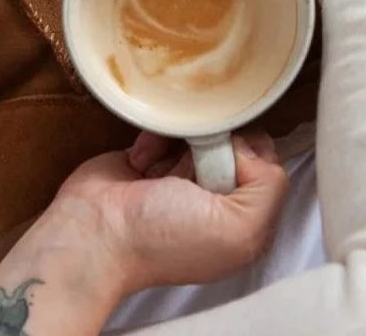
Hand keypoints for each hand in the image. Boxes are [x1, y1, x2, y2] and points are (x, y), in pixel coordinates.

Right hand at [0, 133, 289, 335]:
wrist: (95, 233)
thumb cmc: (166, 236)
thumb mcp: (240, 228)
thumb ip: (269, 186)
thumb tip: (246, 148)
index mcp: (241, 219)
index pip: (267, 163)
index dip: (252, 153)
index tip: (231, 159)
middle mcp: (215, 197)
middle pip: (236, 141)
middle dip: (218, 141)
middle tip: (196, 158)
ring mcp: (182, 177)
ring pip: (202, 130)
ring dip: (183, 138)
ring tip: (163, 162)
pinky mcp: (153, 158)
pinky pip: (168, 128)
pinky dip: (157, 137)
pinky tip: (143, 160)